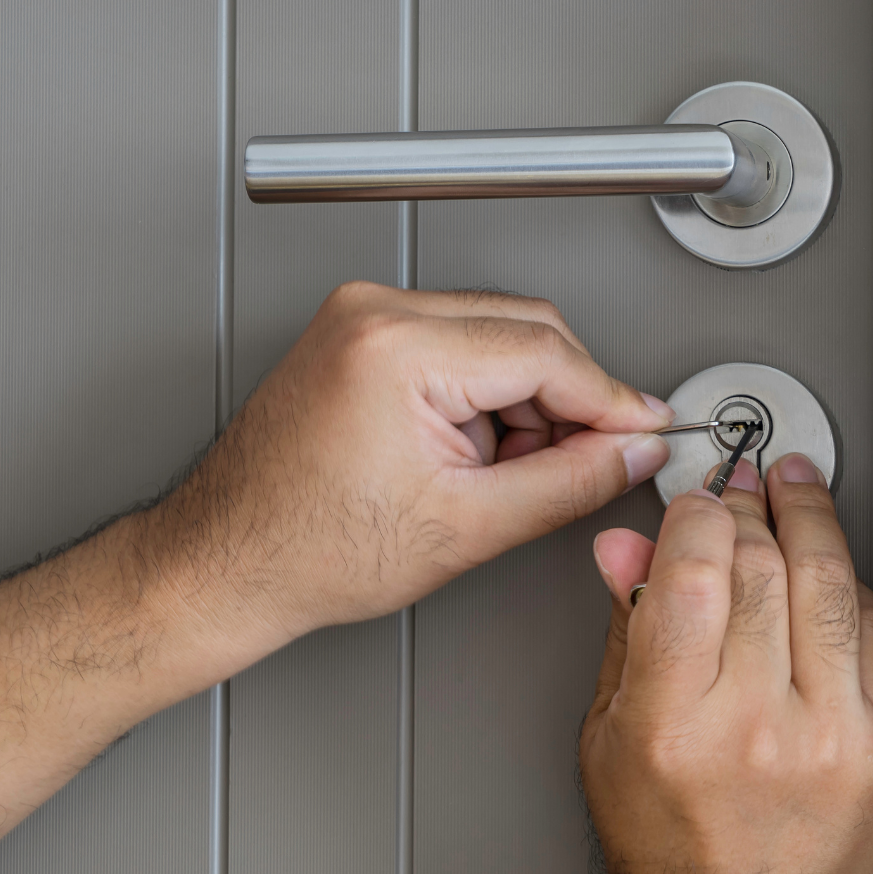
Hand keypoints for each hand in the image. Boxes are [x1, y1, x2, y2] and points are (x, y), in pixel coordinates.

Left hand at [141, 282, 671, 669]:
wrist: (226, 561)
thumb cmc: (307, 551)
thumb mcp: (466, 528)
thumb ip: (569, 481)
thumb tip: (630, 452)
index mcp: (397, 348)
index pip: (546, 351)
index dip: (610, 400)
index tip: (646, 429)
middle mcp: (375, 313)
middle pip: (527, 330)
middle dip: (568, 401)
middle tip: (592, 462)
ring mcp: (361, 316)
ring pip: (496, 334)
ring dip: (524, 400)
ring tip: (498, 476)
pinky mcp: (358, 332)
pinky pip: (455, 343)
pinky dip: (483, 396)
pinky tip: (468, 456)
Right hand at [550, 453, 872, 873]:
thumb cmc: (664, 856)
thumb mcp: (607, 740)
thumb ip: (624, 633)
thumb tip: (626, 548)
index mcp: (672, 724)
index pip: (692, 571)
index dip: (696, 513)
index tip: (694, 499)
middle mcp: (756, 728)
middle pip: (763, 566)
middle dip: (751, 507)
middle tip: (744, 485)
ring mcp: (832, 739)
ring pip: (829, 585)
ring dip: (812, 520)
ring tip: (797, 489)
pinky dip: (852, 592)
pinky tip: (831, 572)